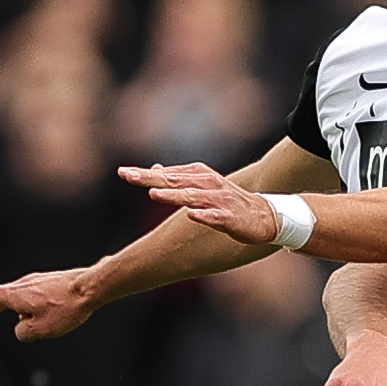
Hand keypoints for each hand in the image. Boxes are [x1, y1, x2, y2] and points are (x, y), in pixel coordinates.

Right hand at [0, 267, 99, 341]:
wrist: (90, 288)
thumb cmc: (66, 308)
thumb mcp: (41, 329)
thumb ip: (22, 333)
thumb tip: (21, 330)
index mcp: (13, 295)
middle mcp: (20, 285)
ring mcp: (33, 281)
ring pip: (11, 297)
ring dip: (6, 312)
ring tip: (24, 328)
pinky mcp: (45, 282)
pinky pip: (26, 295)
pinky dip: (22, 307)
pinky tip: (41, 318)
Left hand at [120, 161, 282, 245]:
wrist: (265, 216)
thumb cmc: (230, 201)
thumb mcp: (203, 185)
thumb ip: (178, 177)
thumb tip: (155, 168)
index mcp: (198, 176)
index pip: (167, 173)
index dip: (144, 173)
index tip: (122, 172)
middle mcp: (207, 184)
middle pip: (174, 180)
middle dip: (150, 178)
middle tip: (127, 175)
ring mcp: (218, 200)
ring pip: (192, 196)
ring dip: (173, 195)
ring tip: (153, 193)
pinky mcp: (229, 217)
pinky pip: (214, 216)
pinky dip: (202, 215)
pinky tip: (191, 216)